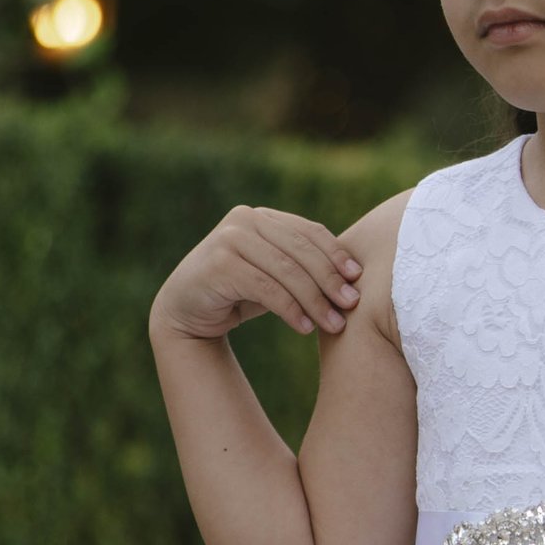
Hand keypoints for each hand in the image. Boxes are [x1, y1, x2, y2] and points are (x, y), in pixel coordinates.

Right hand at [151, 206, 362, 342]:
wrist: (187, 312)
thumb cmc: (238, 293)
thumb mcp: (274, 275)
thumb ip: (301, 266)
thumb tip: (354, 275)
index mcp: (262, 217)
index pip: (308, 232)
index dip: (336, 254)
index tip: (358, 278)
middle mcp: (244, 220)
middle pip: (300, 250)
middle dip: (330, 279)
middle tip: (352, 304)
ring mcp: (228, 239)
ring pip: (286, 270)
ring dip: (314, 300)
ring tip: (334, 324)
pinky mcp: (218, 264)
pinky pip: (266, 288)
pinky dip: (290, 309)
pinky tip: (304, 327)